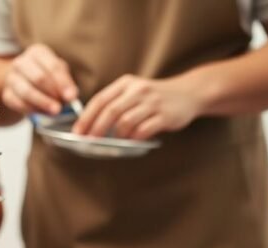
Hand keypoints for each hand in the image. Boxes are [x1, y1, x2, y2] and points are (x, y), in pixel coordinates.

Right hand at [2, 43, 77, 115]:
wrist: (22, 80)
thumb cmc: (45, 75)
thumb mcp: (57, 73)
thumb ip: (65, 83)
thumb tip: (71, 97)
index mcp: (37, 52)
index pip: (52, 66)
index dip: (63, 83)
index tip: (71, 97)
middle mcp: (21, 62)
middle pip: (38, 78)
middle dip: (52, 94)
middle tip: (62, 106)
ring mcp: (11, 78)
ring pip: (26, 91)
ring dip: (42, 103)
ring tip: (54, 111)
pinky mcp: (7, 94)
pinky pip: (18, 103)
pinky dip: (31, 110)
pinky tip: (42, 114)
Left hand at [73, 74, 201, 139]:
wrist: (189, 93)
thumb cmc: (155, 97)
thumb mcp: (134, 92)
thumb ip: (115, 103)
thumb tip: (90, 126)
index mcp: (126, 83)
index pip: (100, 100)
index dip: (86, 118)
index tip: (78, 133)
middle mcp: (138, 90)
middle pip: (110, 111)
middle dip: (96, 129)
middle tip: (90, 142)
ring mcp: (152, 102)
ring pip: (125, 122)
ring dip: (116, 136)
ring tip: (115, 142)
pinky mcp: (165, 115)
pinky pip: (143, 130)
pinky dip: (134, 138)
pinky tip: (133, 141)